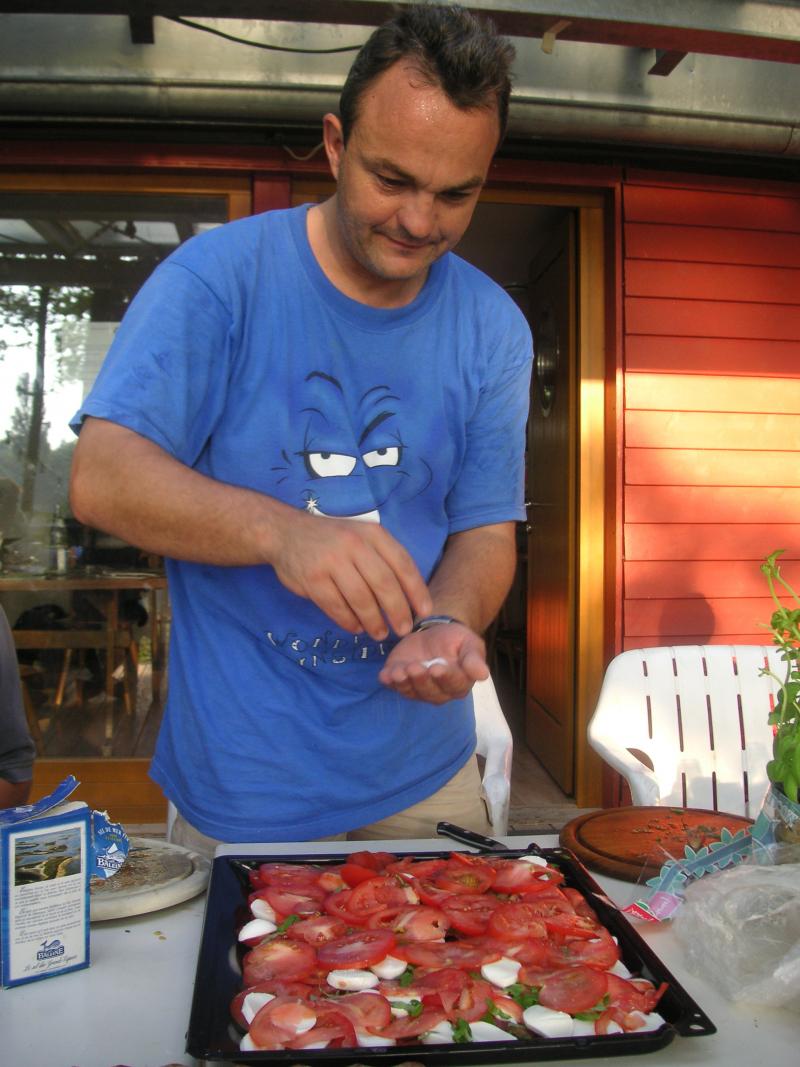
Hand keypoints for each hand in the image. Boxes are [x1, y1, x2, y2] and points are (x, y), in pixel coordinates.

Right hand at [270, 510, 431, 639]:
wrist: (286, 532)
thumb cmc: (333, 539)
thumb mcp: (362, 536)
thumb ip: (384, 558)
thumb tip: (410, 595)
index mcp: (372, 534)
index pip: (402, 564)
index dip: (416, 590)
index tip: (424, 611)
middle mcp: (354, 545)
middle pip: (384, 584)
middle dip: (397, 611)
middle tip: (403, 629)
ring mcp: (332, 561)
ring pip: (361, 599)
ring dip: (373, 621)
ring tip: (379, 634)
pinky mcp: (312, 579)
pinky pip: (337, 607)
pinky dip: (349, 621)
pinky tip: (356, 628)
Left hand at [378, 623, 488, 703]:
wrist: (433, 632)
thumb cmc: (454, 640)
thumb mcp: (468, 643)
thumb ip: (474, 658)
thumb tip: (483, 674)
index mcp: (459, 683)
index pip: (453, 684)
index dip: (445, 677)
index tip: (437, 668)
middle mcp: (439, 691)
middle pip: (430, 691)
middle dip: (421, 680)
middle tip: (415, 667)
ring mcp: (418, 688)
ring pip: (411, 691)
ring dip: (404, 683)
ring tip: (399, 671)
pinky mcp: (400, 681)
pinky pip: (394, 686)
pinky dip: (389, 682)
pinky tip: (384, 675)